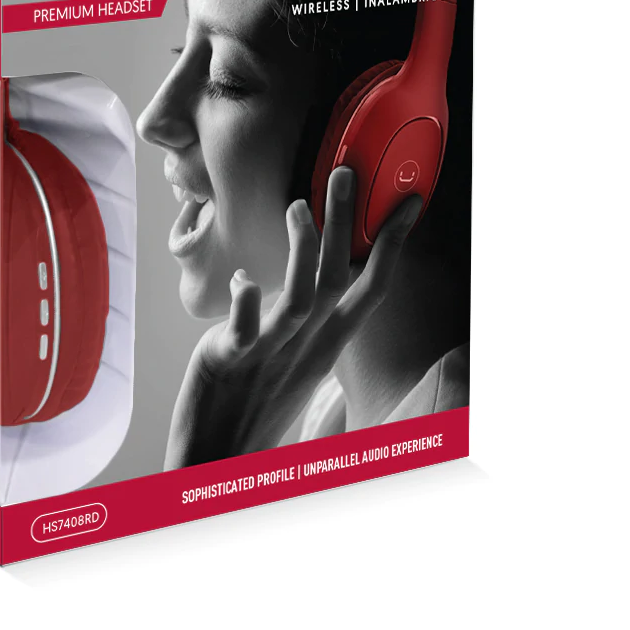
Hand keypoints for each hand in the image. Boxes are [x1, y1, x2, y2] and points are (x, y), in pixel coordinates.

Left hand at [164, 167, 421, 469]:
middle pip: (337, 279)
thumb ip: (313, 314)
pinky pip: (244, 329)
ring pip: (299, 298)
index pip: (371, 288)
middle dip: (344, 223)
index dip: (391, 243)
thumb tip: (321, 275)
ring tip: (296, 208)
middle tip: (343, 172)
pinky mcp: (230, 361)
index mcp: (326, 341)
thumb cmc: (259, 399)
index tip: (408, 201)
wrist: (221, 458)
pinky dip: (246, 301)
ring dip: (302, 251)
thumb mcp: (299, 355)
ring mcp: (270, 354)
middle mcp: (306, 345)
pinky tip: (244, 276)